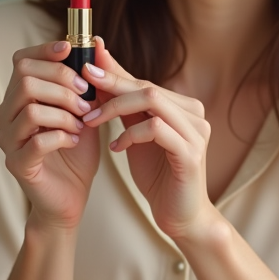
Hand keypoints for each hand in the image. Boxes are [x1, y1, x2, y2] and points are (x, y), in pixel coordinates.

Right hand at [0, 40, 99, 229]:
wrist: (70, 196)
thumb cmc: (75, 151)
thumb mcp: (86, 111)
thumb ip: (88, 82)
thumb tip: (100, 43)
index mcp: (20, 97)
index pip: (22, 61)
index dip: (45, 50)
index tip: (70, 50)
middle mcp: (7, 114)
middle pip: (26, 79)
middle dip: (62, 83)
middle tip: (86, 99)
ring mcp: (8, 139)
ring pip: (30, 108)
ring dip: (64, 112)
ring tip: (82, 124)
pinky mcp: (17, 163)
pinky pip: (36, 141)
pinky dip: (62, 137)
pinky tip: (74, 141)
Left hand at [81, 38, 213, 239]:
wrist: (180, 215)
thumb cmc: (158, 175)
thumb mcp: (135, 134)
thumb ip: (124, 106)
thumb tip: (98, 73)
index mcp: (183, 106)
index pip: (143, 81)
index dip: (114, 71)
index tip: (86, 63)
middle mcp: (194, 113)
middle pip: (147, 86)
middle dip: (111, 84)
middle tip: (82, 83)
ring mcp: (196, 132)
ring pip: (152, 101)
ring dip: (115, 107)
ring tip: (91, 121)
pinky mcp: (191, 153)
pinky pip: (156, 129)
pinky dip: (130, 134)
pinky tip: (115, 147)